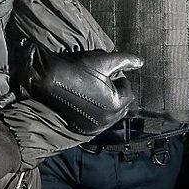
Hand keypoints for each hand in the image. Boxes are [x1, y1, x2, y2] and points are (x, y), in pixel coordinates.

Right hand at [28, 47, 143, 134]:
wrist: (48, 80)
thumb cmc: (76, 70)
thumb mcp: (103, 61)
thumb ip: (125, 61)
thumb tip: (140, 62)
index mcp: (116, 103)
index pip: (128, 91)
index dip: (119, 80)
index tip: (107, 73)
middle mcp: (108, 118)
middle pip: (120, 104)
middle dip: (114, 93)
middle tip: (100, 81)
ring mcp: (95, 125)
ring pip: (109, 113)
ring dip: (106, 103)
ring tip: (92, 90)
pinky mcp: (83, 128)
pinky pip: (97, 120)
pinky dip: (95, 112)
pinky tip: (86, 101)